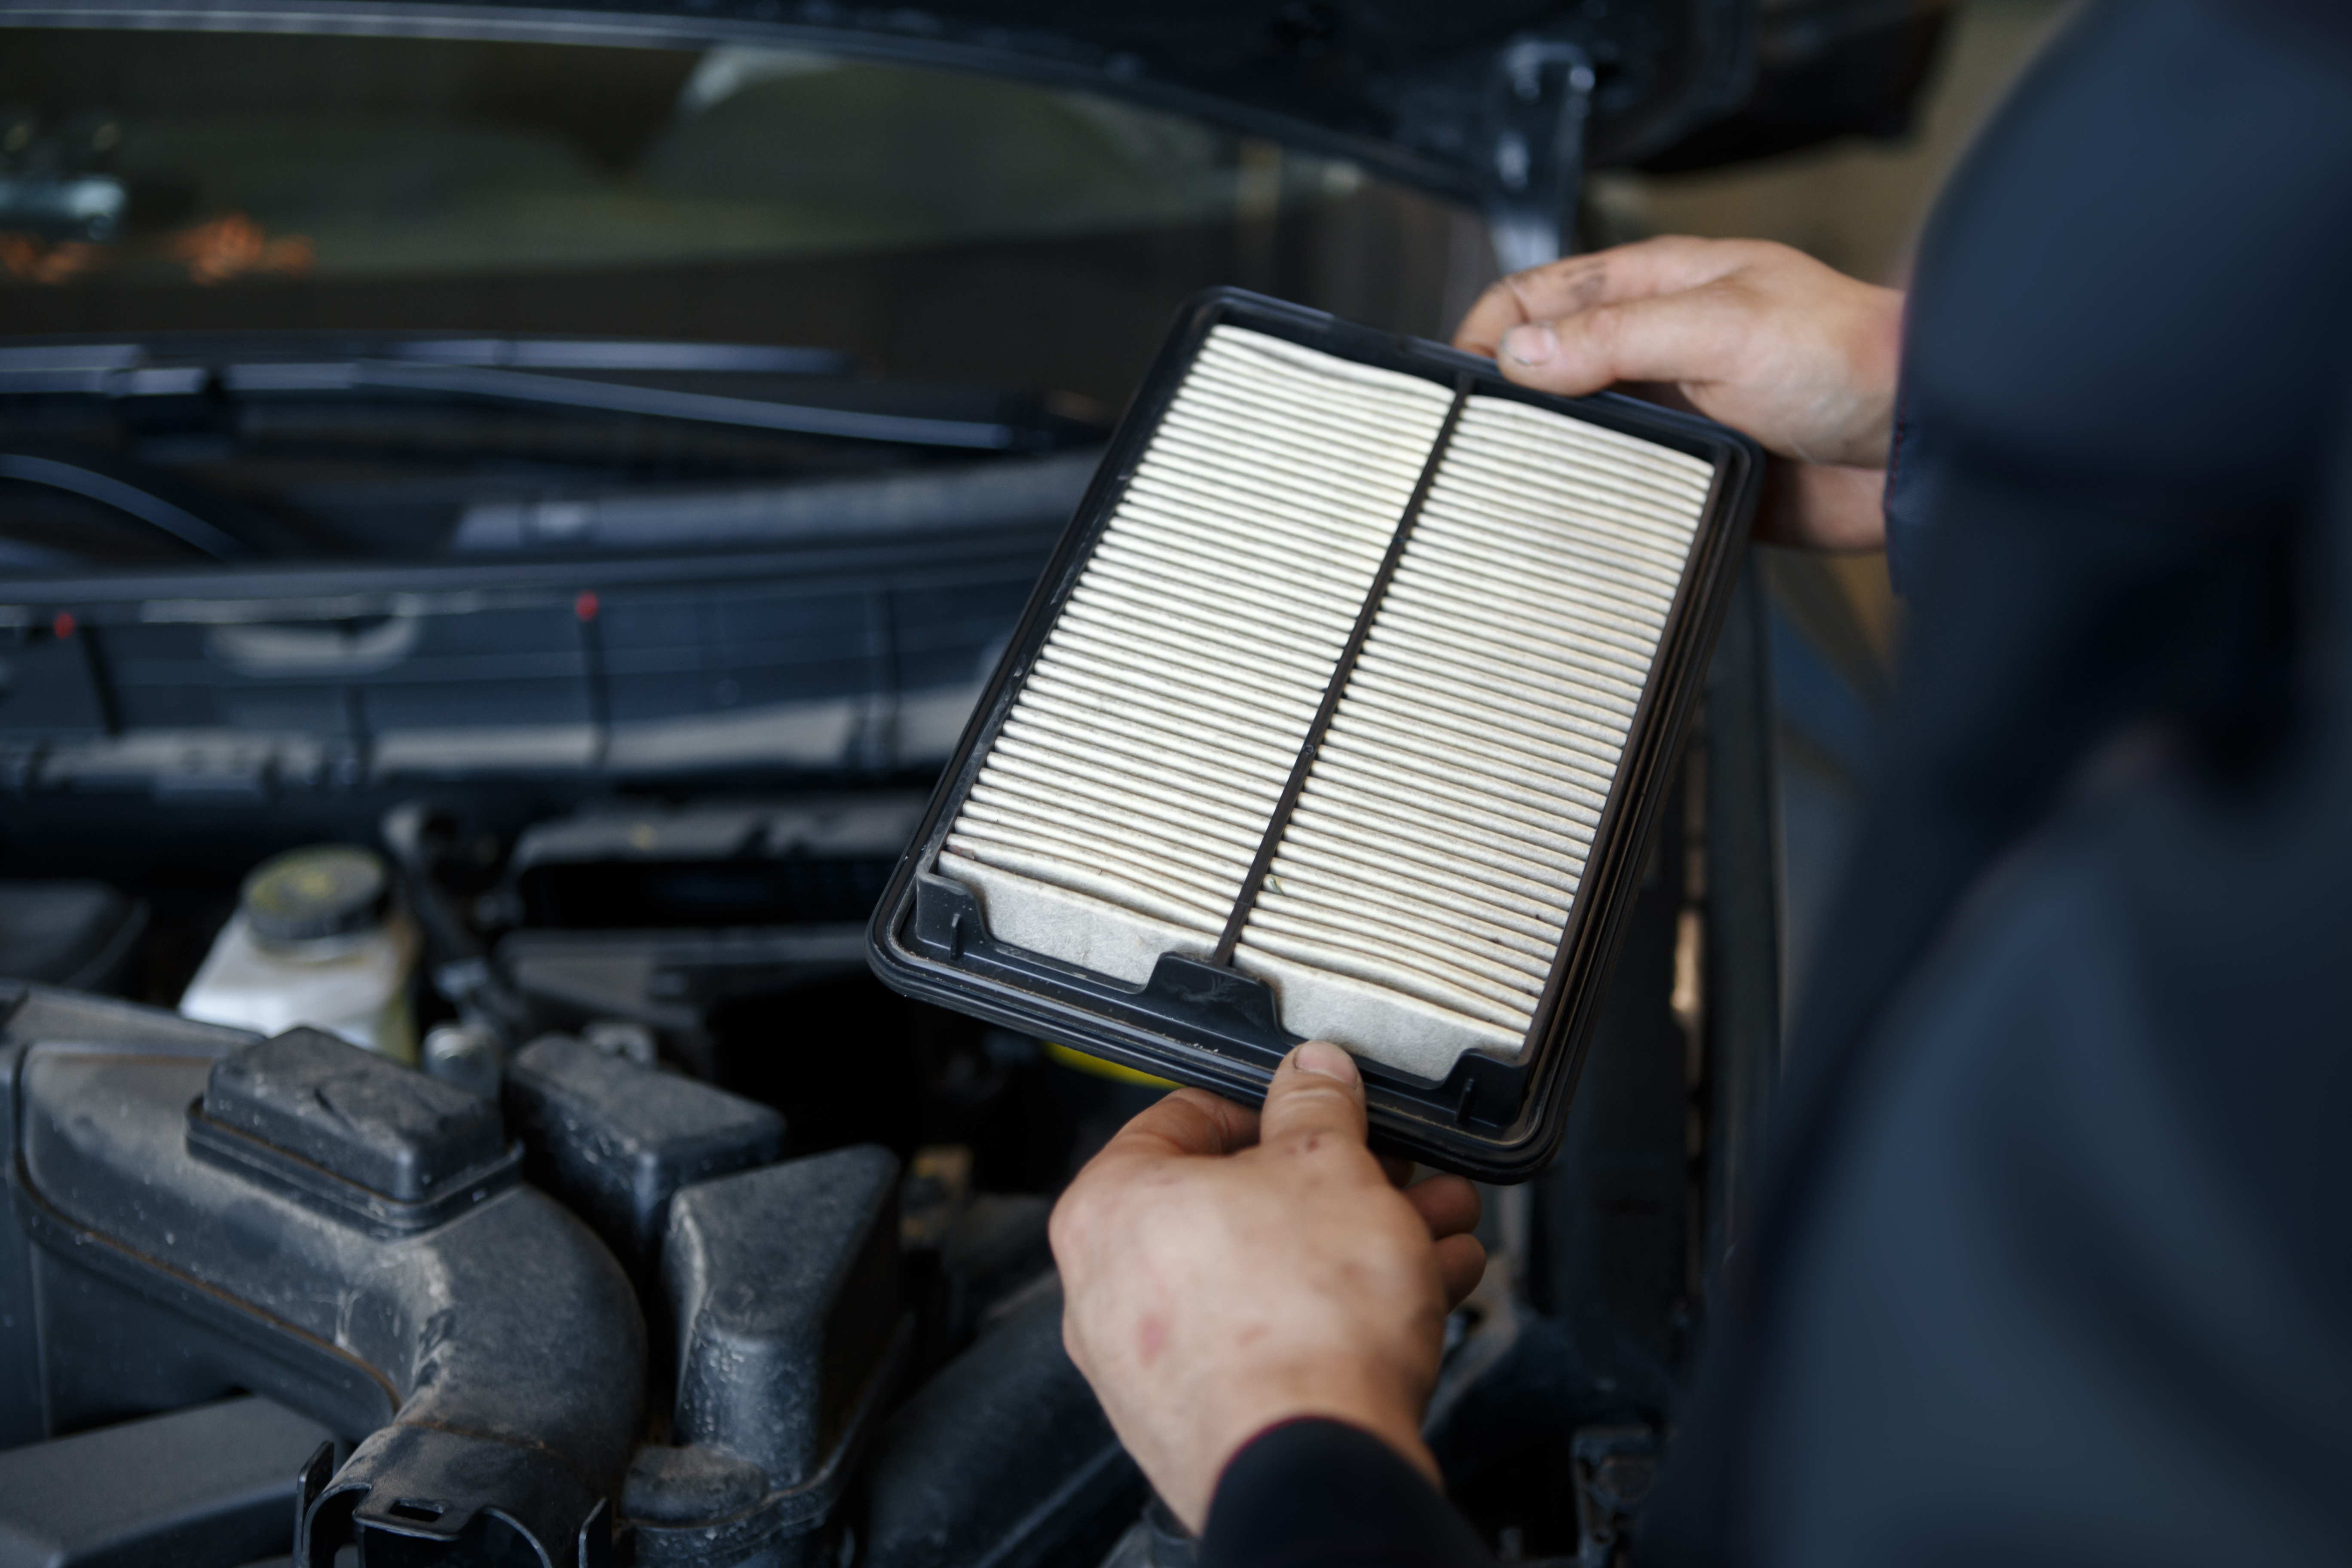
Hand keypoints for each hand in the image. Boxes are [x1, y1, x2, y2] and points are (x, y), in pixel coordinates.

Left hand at [1050, 1041, 1485, 1531]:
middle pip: (1241, 1203)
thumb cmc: (1298, 1321)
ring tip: (1434, 1226)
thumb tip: (1313, 1076)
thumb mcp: (1327, 1165)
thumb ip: (1318, 1106)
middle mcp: (1112, 1288)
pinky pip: (1276, 1338)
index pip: (1184, 1117)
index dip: (1272, 1105)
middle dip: (1340, 1183)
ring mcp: (1154, 1365)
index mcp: (1109, 1205)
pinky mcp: (1205, 1418)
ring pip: (1271, 1273)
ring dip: (1361, 1242)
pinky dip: (1343, 1310)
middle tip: (1396, 1172)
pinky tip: (1422, 1286)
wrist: (1314, 1463)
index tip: (1323, 1110)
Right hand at [1453, 236, 1903, 550]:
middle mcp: (1657, 349)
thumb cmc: (1849, 358)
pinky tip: (1570, 521)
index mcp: (1659, 287)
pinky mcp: (1690, 476)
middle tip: (1470, 441)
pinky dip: (1588, 506)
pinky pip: (1618, 493)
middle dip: (1501, 398)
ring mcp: (1672, 415)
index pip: (1539, 294)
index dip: (1487, 330)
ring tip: (1507, 483)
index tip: (1458, 381)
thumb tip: (1521, 352)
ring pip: (1576, 435)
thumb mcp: (1723, 328)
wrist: (1918, 447)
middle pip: (1547, 368)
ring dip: (1542, 455)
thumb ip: (1617, 336)